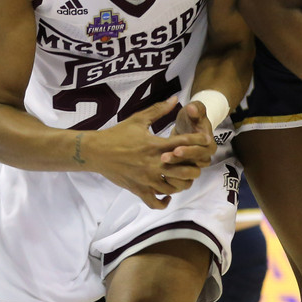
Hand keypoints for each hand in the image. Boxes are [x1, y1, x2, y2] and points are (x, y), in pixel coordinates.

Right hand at [90, 97, 212, 208]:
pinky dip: (164, 201)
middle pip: (184, 171)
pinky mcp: (138, 190)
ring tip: (183, 176)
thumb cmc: (118, 134)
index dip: (197, 141)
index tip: (206, 140)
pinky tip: (167, 194)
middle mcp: (153, 164)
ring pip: (173, 188)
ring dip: (182, 183)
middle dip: (194, 167)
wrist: (96, 151)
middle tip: (195, 163)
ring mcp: (146, 179)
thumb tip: (176, 98)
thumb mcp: (138, 119)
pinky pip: (155, 202)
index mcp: (155, 145)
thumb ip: (159, 110)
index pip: (183, 143)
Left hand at [160, 100, 217, 182]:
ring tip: (159, 166)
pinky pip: (181, 181)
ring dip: (174, 172)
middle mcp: (204, 156)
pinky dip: (172, 180)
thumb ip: (195, 109)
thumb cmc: (191, 116)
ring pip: (188, 174)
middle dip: (179, 161)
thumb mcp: (194, 110)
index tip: (176, 148)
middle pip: (195, 165)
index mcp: (209, 143)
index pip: (202, 150)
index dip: (189, 150)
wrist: (189, 125)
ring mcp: (195, 165)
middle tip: (163, 157)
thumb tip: (192, 107)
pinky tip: (159, 176)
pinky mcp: (186, 170)